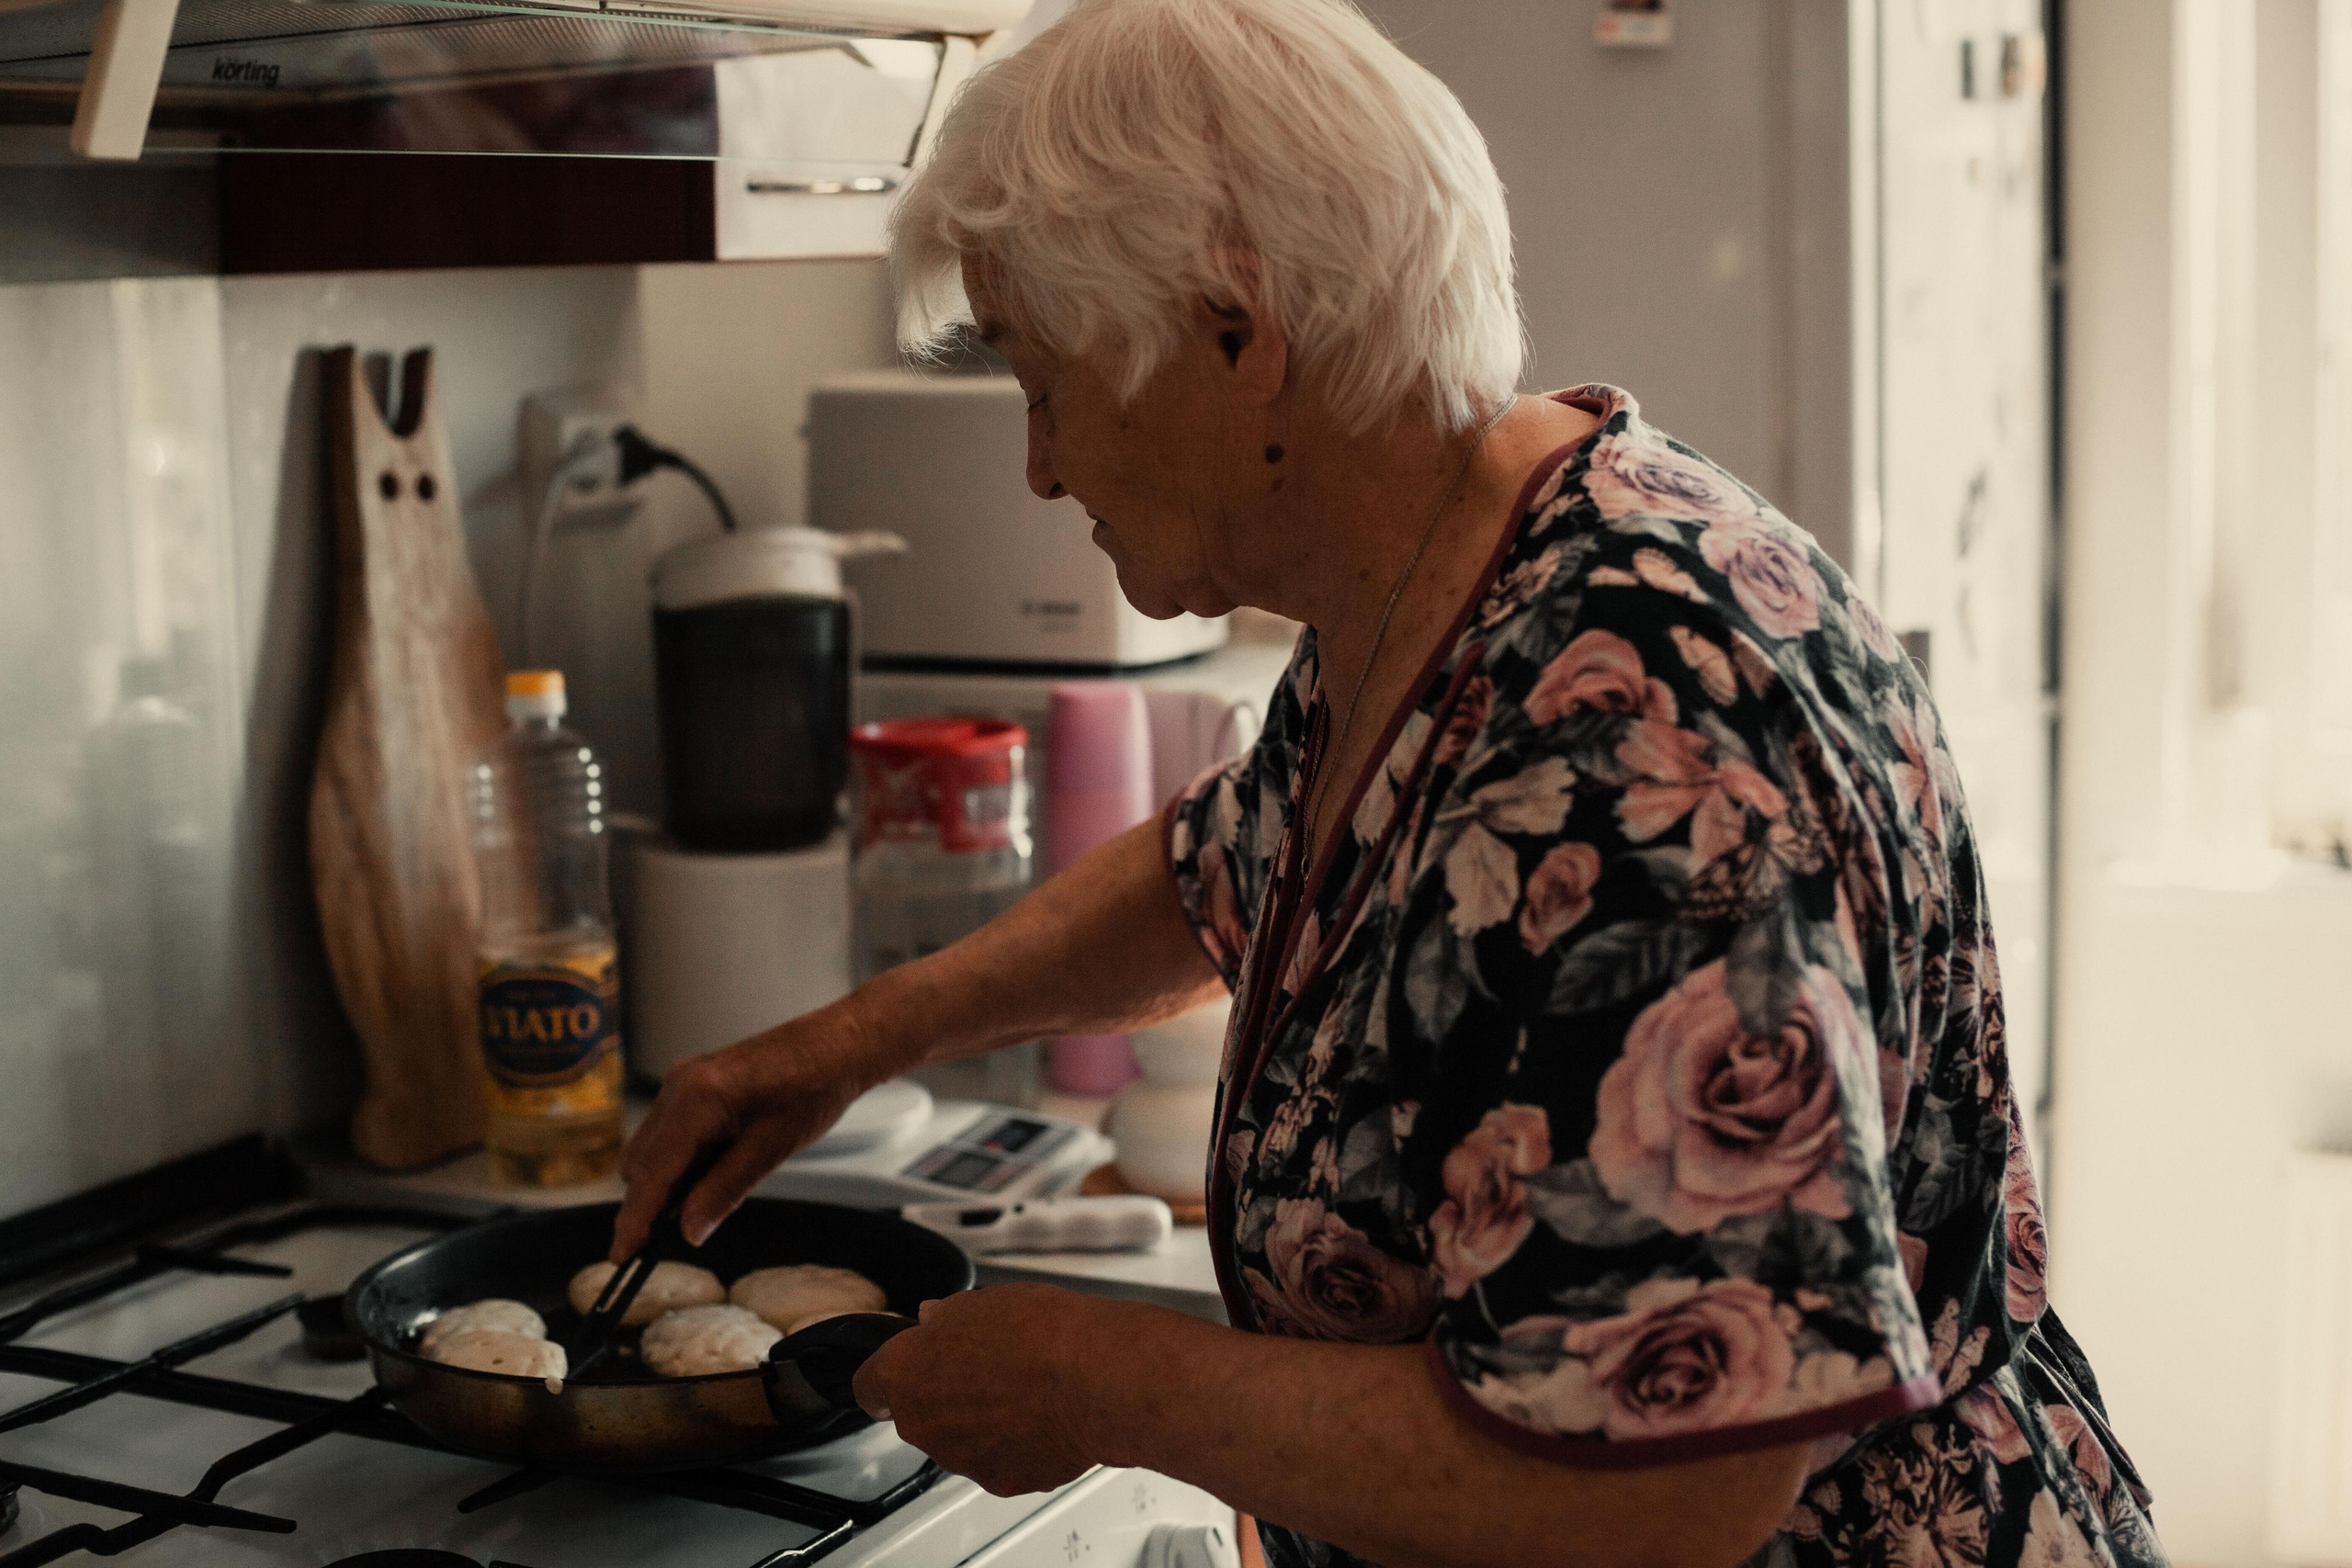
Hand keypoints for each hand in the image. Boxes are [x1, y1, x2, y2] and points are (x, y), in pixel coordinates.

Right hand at [609, 996, 895, 1258]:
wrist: (838, 1044)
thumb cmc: (814, 1089)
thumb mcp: (771, 1149)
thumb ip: (724, 1191)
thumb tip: (688, 1232)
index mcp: (695, 1100)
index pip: (650, 1174)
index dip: (635, 1220)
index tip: (622, 1259)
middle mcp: (678, 1086)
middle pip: (640, 1163)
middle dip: (651, 1202)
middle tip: (683, 1231)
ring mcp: (682, 1081)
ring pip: (652, 1149)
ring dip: (670, 1181)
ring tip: (714, 1195)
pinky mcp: (693, 1082)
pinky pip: (671, 1131)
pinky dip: (683, 1159)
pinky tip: (718, 1168)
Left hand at [851, 1285, 1109, 1495]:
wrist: (1091, 1378)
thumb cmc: (1039, 1335)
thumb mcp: (982, 1302)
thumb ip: (947, 1317)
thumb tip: (937, 1319)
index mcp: (906, 1373)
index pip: (869, 1386)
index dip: (887, 1377)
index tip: (902, 1371)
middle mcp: (924, 1423)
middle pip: (920, 1413)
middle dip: (946, 1394)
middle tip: (987, 1366)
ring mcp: (960, 1458)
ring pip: (960, 1439)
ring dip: (982, 1420)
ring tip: (1025, 1388)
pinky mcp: (1000, 1481)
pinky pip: (999, 1460)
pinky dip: (1016, 1443)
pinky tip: (1043, 1415)